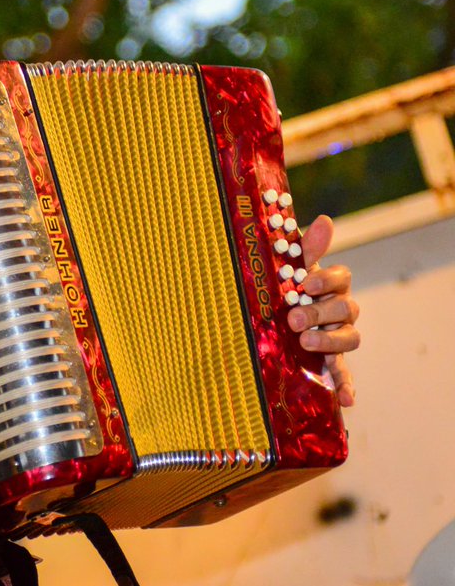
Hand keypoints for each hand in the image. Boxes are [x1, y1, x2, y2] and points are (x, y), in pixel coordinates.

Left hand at [288, 215, 359, 406]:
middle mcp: (340, 310)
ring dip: (330, 341)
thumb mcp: (289, 267)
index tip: (304, 283)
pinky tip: (346, 401)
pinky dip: (346, 386)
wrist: (272, 315)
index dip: (327, 280)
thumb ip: (305, 248)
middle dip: (321, 312)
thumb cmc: (284, 286)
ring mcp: (338, 335)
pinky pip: (344, 374)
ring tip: (305, 343)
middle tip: (293, 317)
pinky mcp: (331, 360)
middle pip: (347, 308)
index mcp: (331, 285)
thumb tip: (323, 221)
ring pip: (350, 338)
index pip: (341, 278)